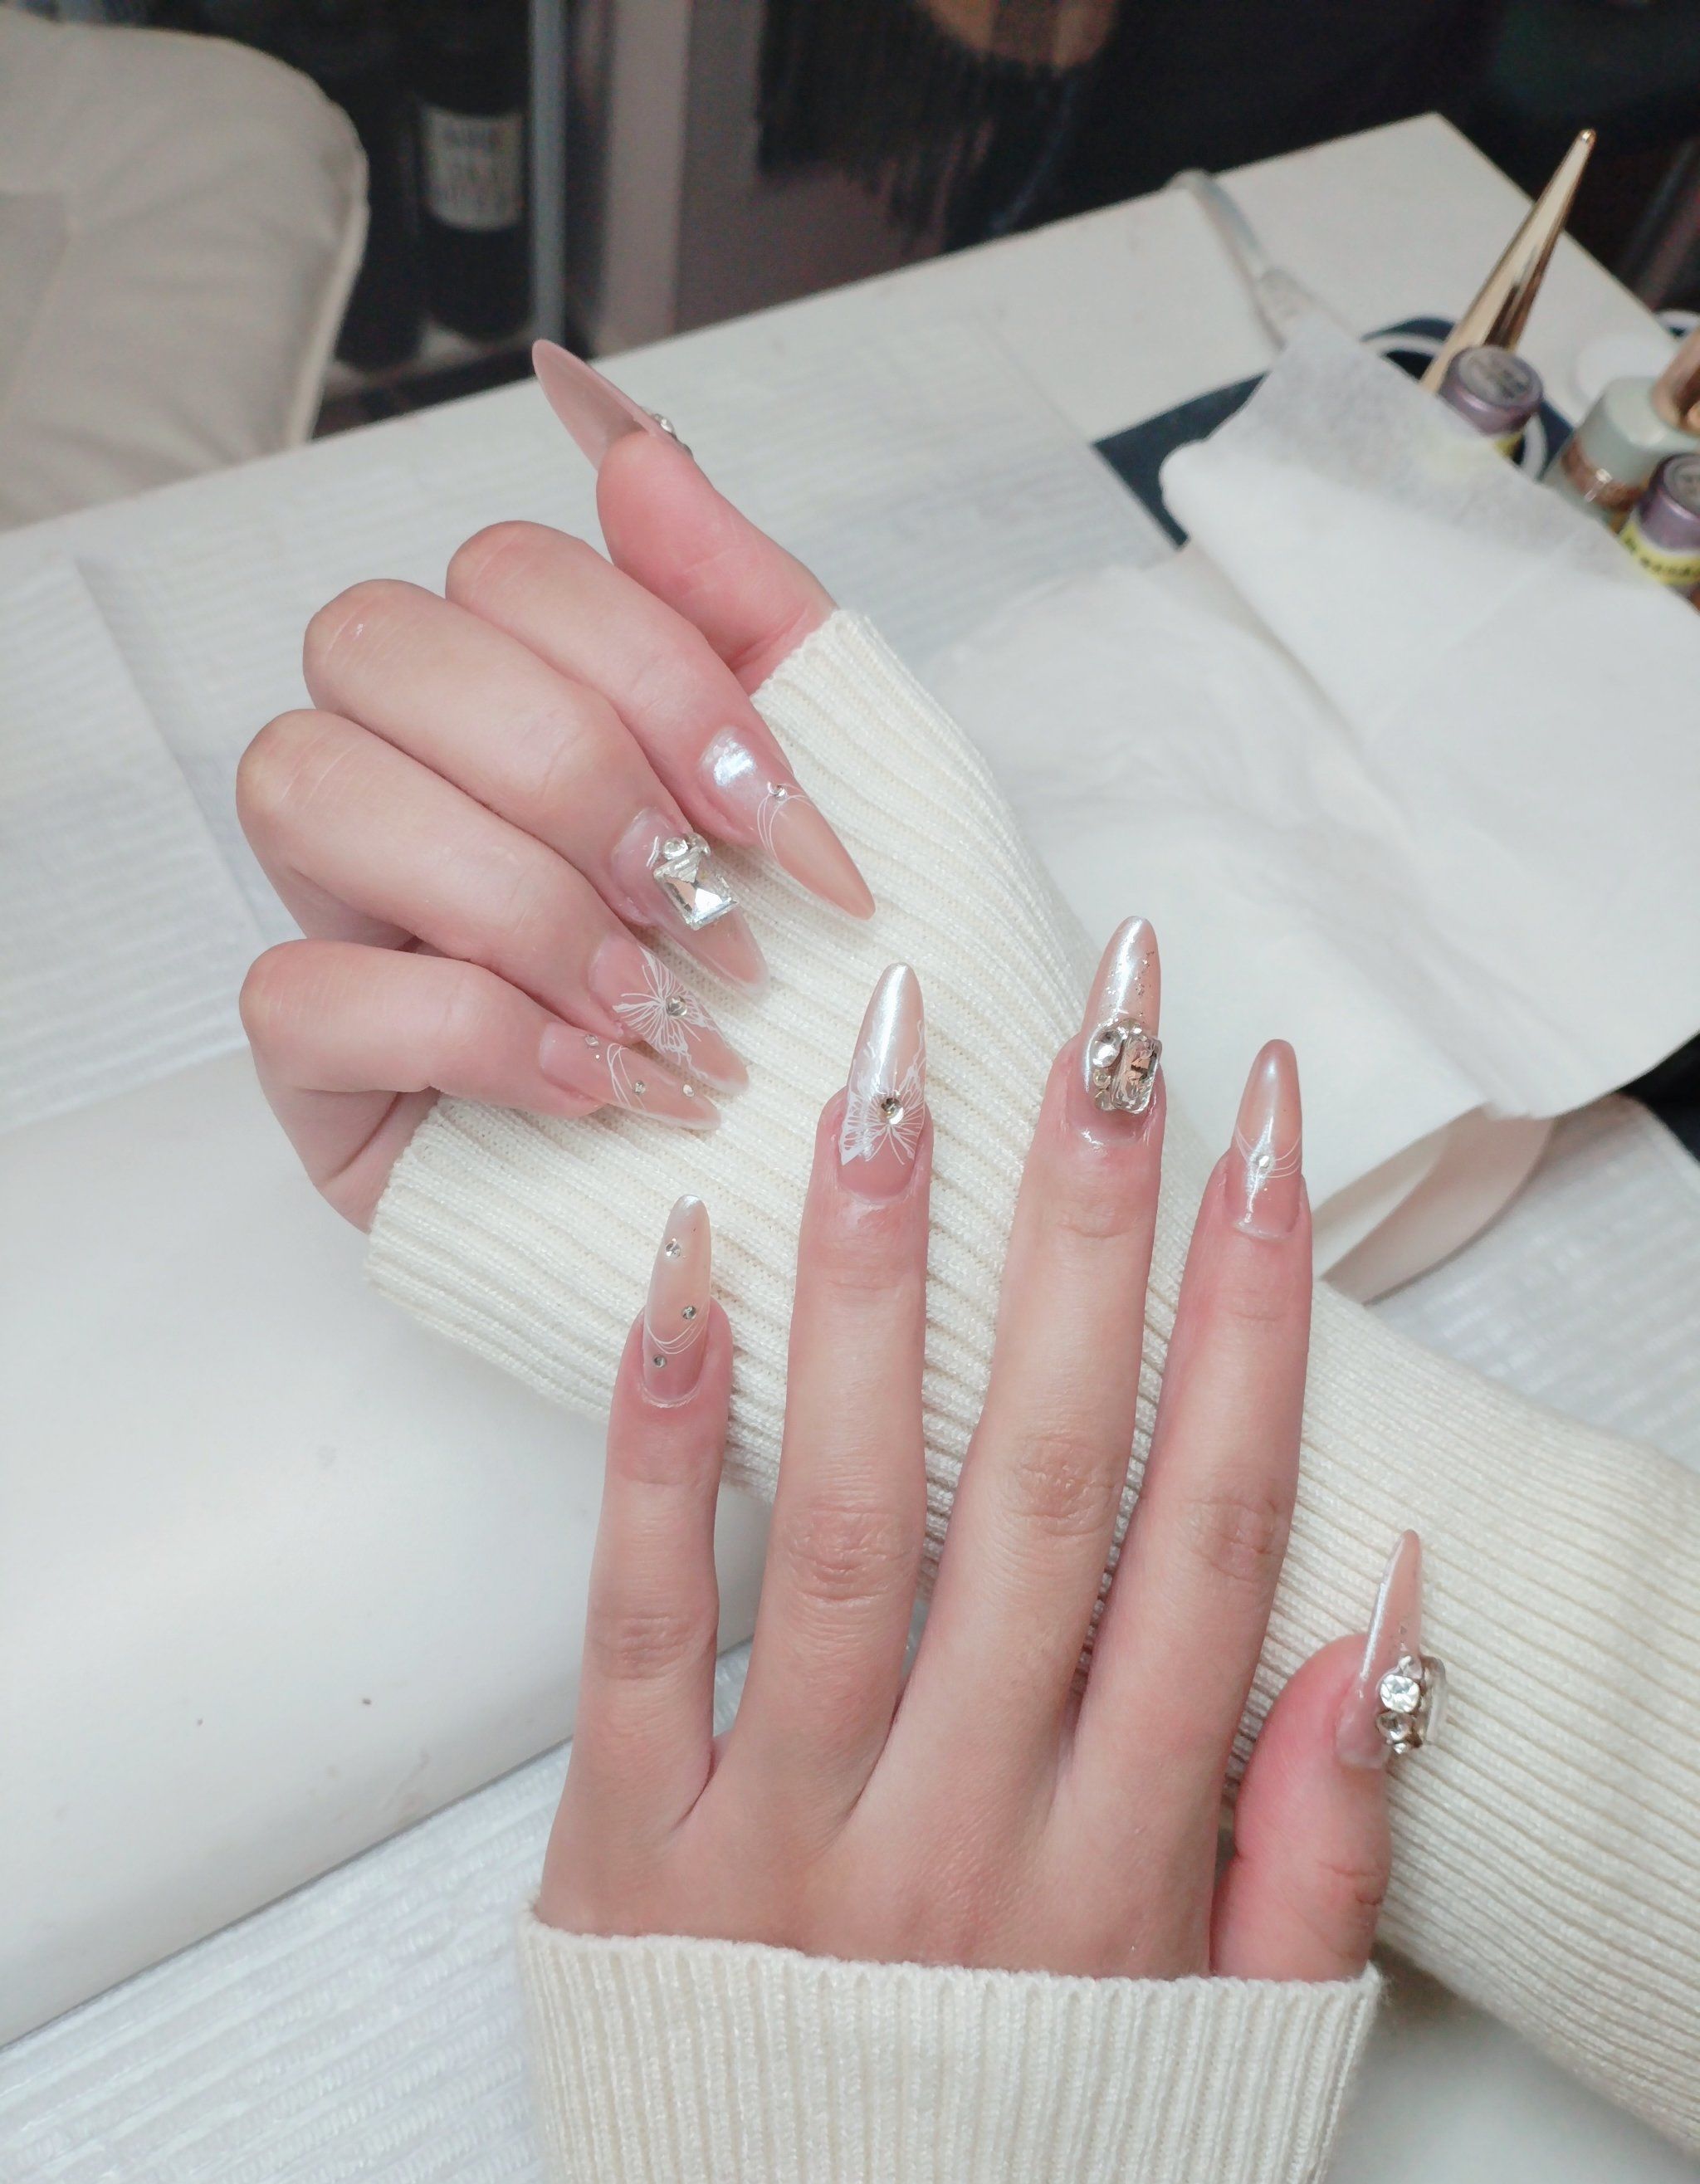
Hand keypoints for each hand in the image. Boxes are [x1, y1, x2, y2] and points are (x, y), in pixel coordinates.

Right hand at [236, 345, 857, 1225]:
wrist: (853, 1206)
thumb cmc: (850, 991)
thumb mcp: (857, 784)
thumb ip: (742, 601)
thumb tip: (615, 425)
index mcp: (540, 698)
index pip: (507, 569)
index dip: (650, 674)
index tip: (781, 821)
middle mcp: (423, 781)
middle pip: (375, 640)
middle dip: (570, 774)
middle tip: (701, 911)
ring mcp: (354, 915)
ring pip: (303, 782)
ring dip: (516, 898)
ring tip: (655, 1009)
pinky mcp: (323, 1069)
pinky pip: (294, 992)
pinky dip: (469, 1031)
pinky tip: (590, 1089)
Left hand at [542, 940, 1409, 1982]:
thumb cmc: (1039, 2166)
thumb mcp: (1233, 2044)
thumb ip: (1317, 1841)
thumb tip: (1379, 1607)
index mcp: (1126, 1863)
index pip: (1211, 1533)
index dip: (1249, 1314)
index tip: (1258, 1130)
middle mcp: (969, 1826)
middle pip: (1049, 1482)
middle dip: (1091, 1231)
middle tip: (1112, 1024)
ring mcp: (788, 1836)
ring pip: (852, 1517)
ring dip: (881, 1278)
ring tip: (894, 1075)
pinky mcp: (626, 1855)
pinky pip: (637, 1627)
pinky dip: (661, 1444)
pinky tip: (686, 1268)